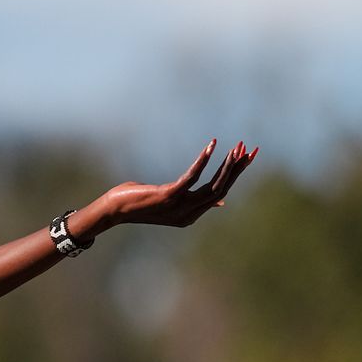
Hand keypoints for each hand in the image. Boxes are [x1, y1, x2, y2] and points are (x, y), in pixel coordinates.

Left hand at [99, 139, 257, 228]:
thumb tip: (221, 201)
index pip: (221, 193)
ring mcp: (178, 206)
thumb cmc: (139, 202)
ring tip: (236, 148)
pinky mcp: (167, 196)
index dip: (236, 174)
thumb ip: (195, 200)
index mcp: (191, 215)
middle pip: (221, 189)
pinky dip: (202, 161)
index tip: (247, 157)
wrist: (112, 211)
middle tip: (249, 149)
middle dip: (237, 168)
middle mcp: (188, 213)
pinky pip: (191, 177)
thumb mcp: (171, 202)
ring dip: (226, 165)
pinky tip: (211, 146)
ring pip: (211, 185)